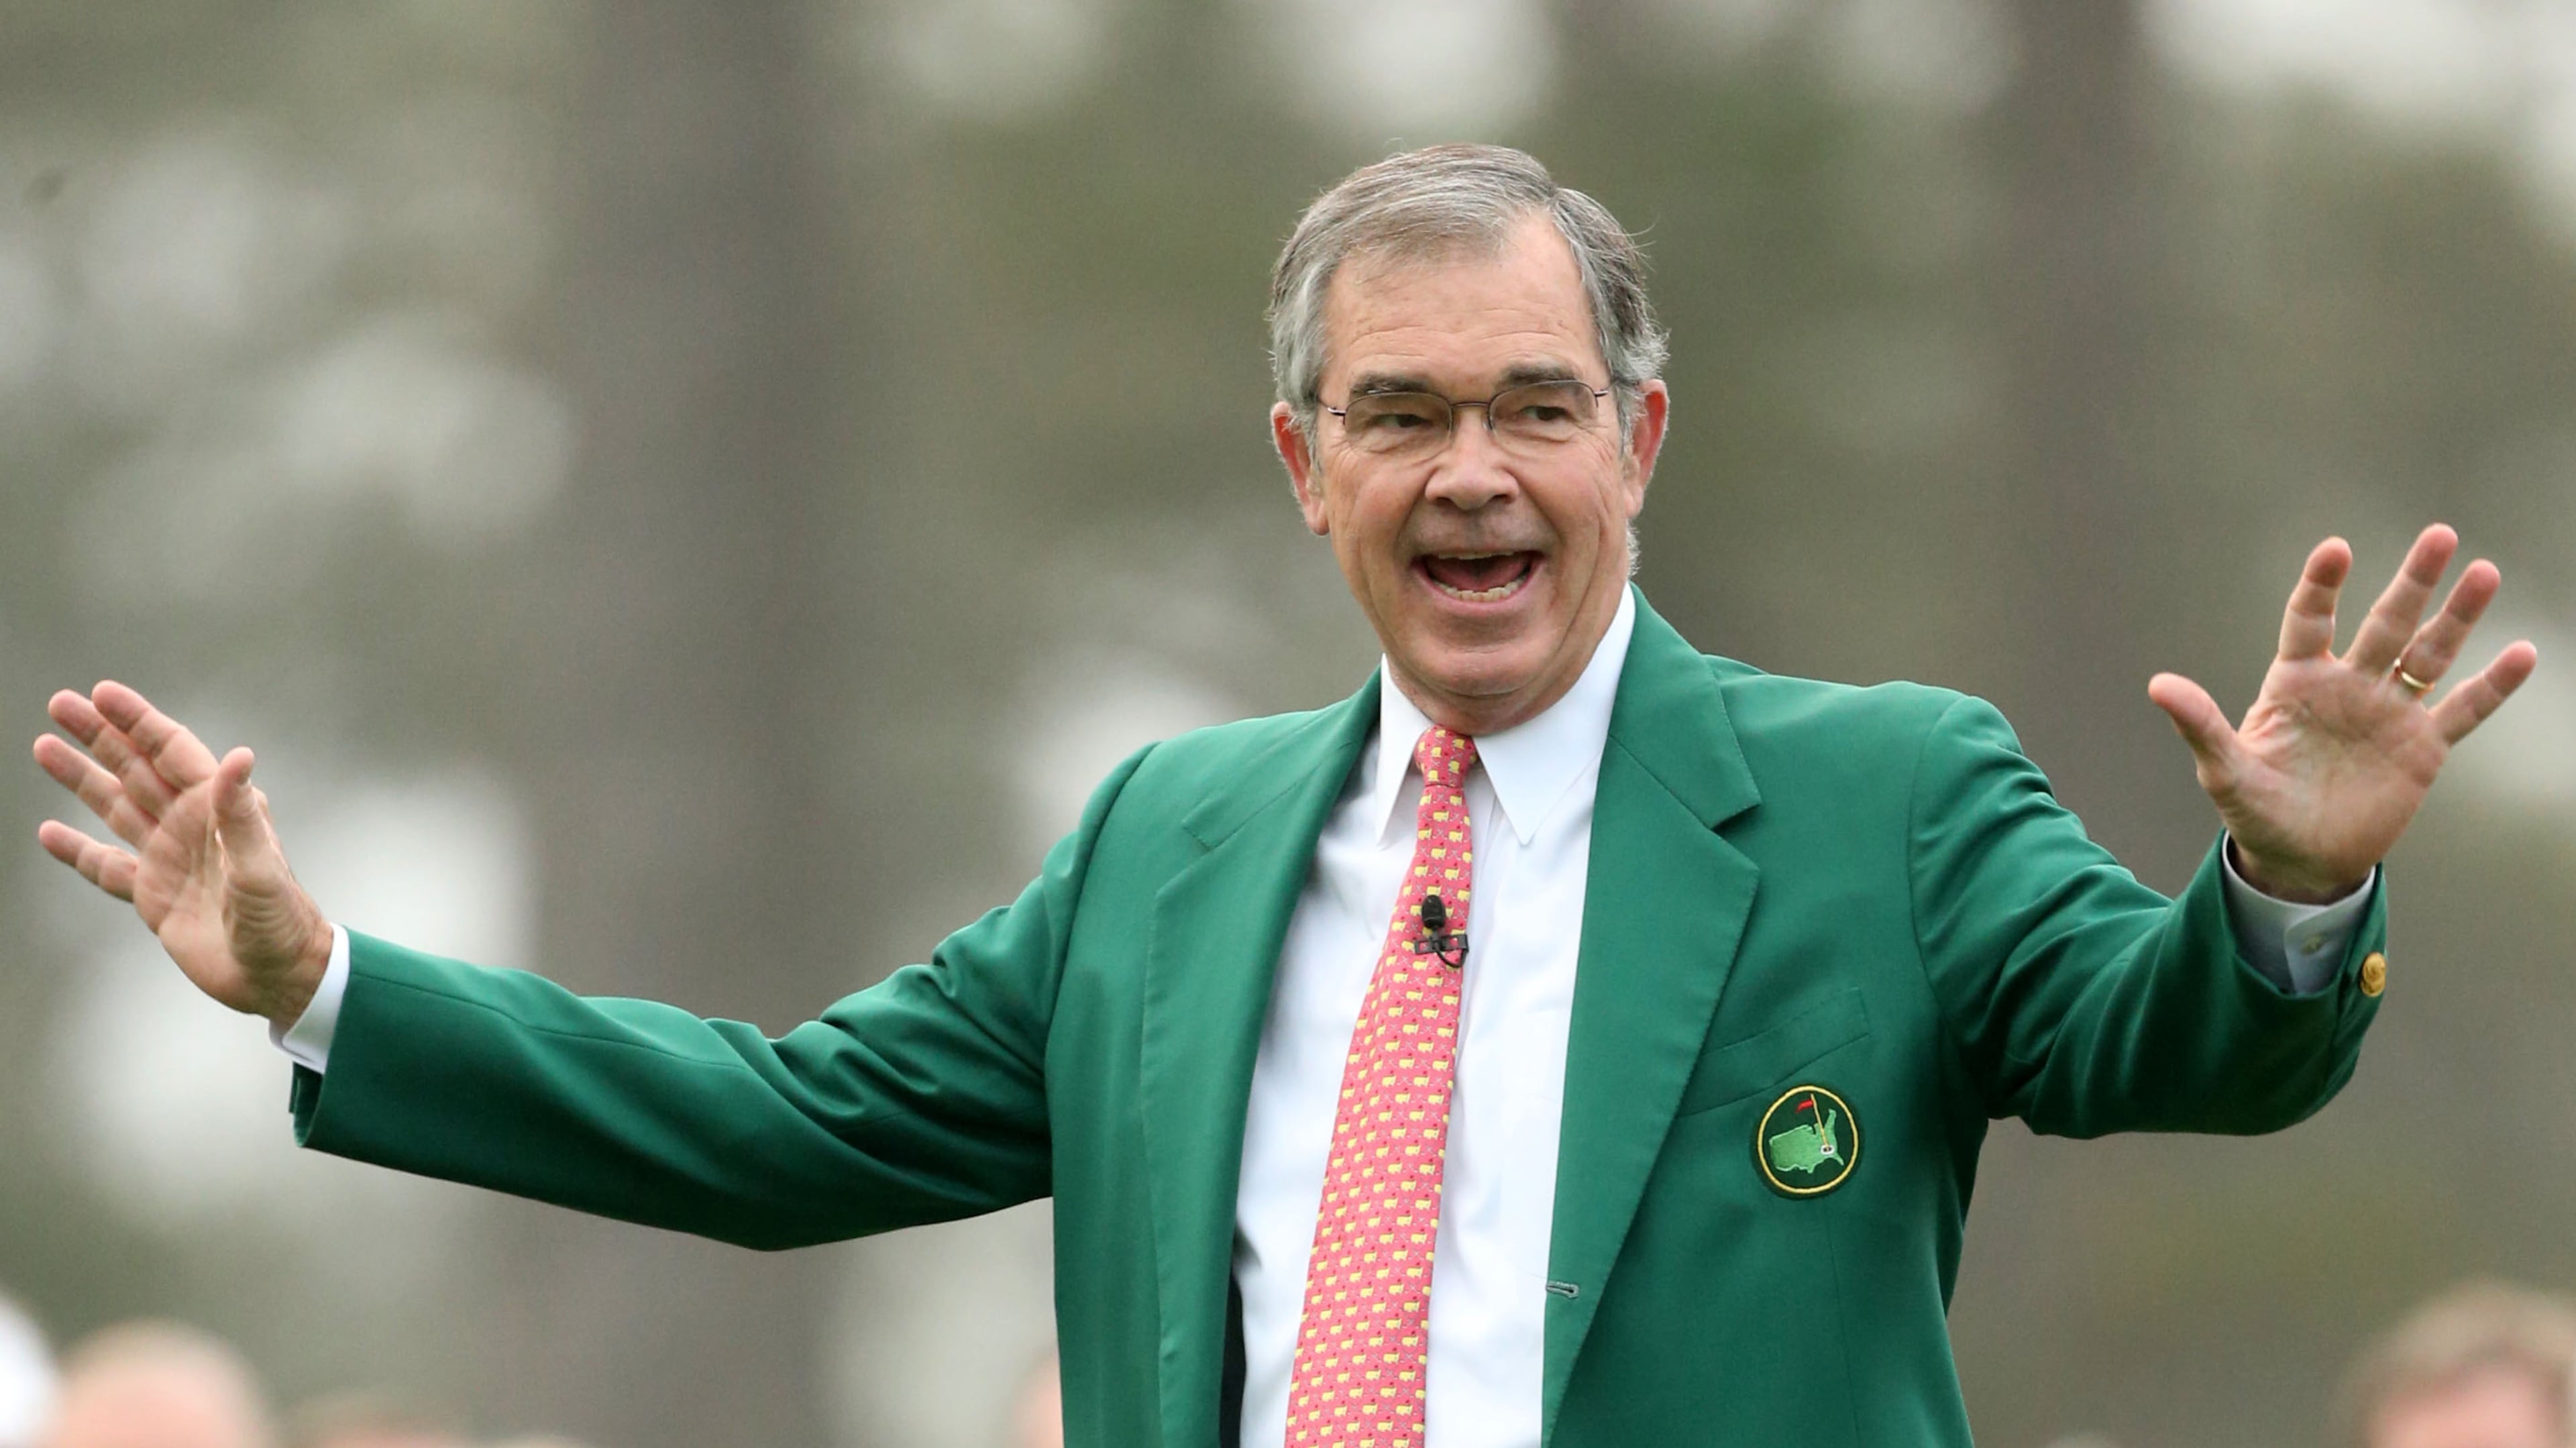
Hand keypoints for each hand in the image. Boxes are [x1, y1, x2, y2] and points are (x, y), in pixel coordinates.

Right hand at [31, 682, 332, 1025]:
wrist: (277, 975)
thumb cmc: (280, 920)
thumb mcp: (260, 866)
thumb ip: (242, 815)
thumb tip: (240, 756)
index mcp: (217, 809)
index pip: (171, 751)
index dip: (138, 721)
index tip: (102, 693)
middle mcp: (189, 825)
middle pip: (135, 769)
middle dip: (99, 735)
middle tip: (59, 703)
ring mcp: (168, 858)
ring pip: (115, 807)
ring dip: (82, 778)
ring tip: (44, 747)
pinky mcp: (153, 895)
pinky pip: (106, 866)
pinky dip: (77, 851)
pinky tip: (49, 833)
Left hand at [2147, 524, 2538, 902]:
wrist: (2299, 858)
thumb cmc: (2255, 809)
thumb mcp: (2223, 770)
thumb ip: (2200, 725)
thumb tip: (2157, 684)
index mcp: (2297, 682)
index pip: (2309, 621)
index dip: (2322, 586)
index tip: (2336, 549)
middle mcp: (2348, 686)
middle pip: (2385, 623)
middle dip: (2412, 581)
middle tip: (2440, 535)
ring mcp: (2389, 713)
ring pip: (2429, 653)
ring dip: (2457, 616)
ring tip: (2483, 572)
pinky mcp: (2421, 748)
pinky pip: (2462, 710)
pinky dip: (2492, 686)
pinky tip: (2522, 652)